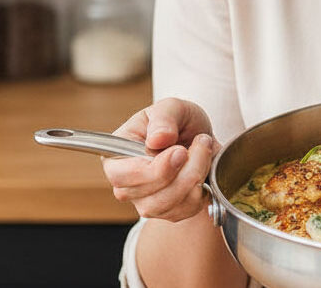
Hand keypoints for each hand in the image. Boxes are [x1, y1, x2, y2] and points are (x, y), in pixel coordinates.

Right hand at [101, 98, 220, 221]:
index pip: (120, 176)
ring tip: (204, 150)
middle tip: (201, 143)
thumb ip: (163, 119)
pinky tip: (204, 169)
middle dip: (184, 171)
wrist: (200, 137)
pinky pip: (187, 210)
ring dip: (197, 176)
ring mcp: (147, 202)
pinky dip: (203, 189)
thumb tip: (156, 139)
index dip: (152, 170)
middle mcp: (127, 186)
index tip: (180, 151)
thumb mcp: (172, 107)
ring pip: (170, 206)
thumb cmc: (179, 122)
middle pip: (147, 197)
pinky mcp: (170, 212)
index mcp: (116, 157)